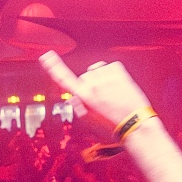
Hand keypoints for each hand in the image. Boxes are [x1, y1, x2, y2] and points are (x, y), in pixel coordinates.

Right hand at [36, 52, 152, 129]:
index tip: (47, 57)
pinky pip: (111, 66)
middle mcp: (93, 85)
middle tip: (103, 99)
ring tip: (113, 93)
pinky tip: (119, 86)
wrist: (134, 123)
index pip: (64, 79)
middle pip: (85, 76)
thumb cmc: (113, 123)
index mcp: (84, 97)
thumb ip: (81, 105)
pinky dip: (114, 74)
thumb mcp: (91, 119)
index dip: (54, 67)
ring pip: (98, 70)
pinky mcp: (118, 71)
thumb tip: (75, 97)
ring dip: (103, 79)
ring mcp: (105, 76)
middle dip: (92, 84)